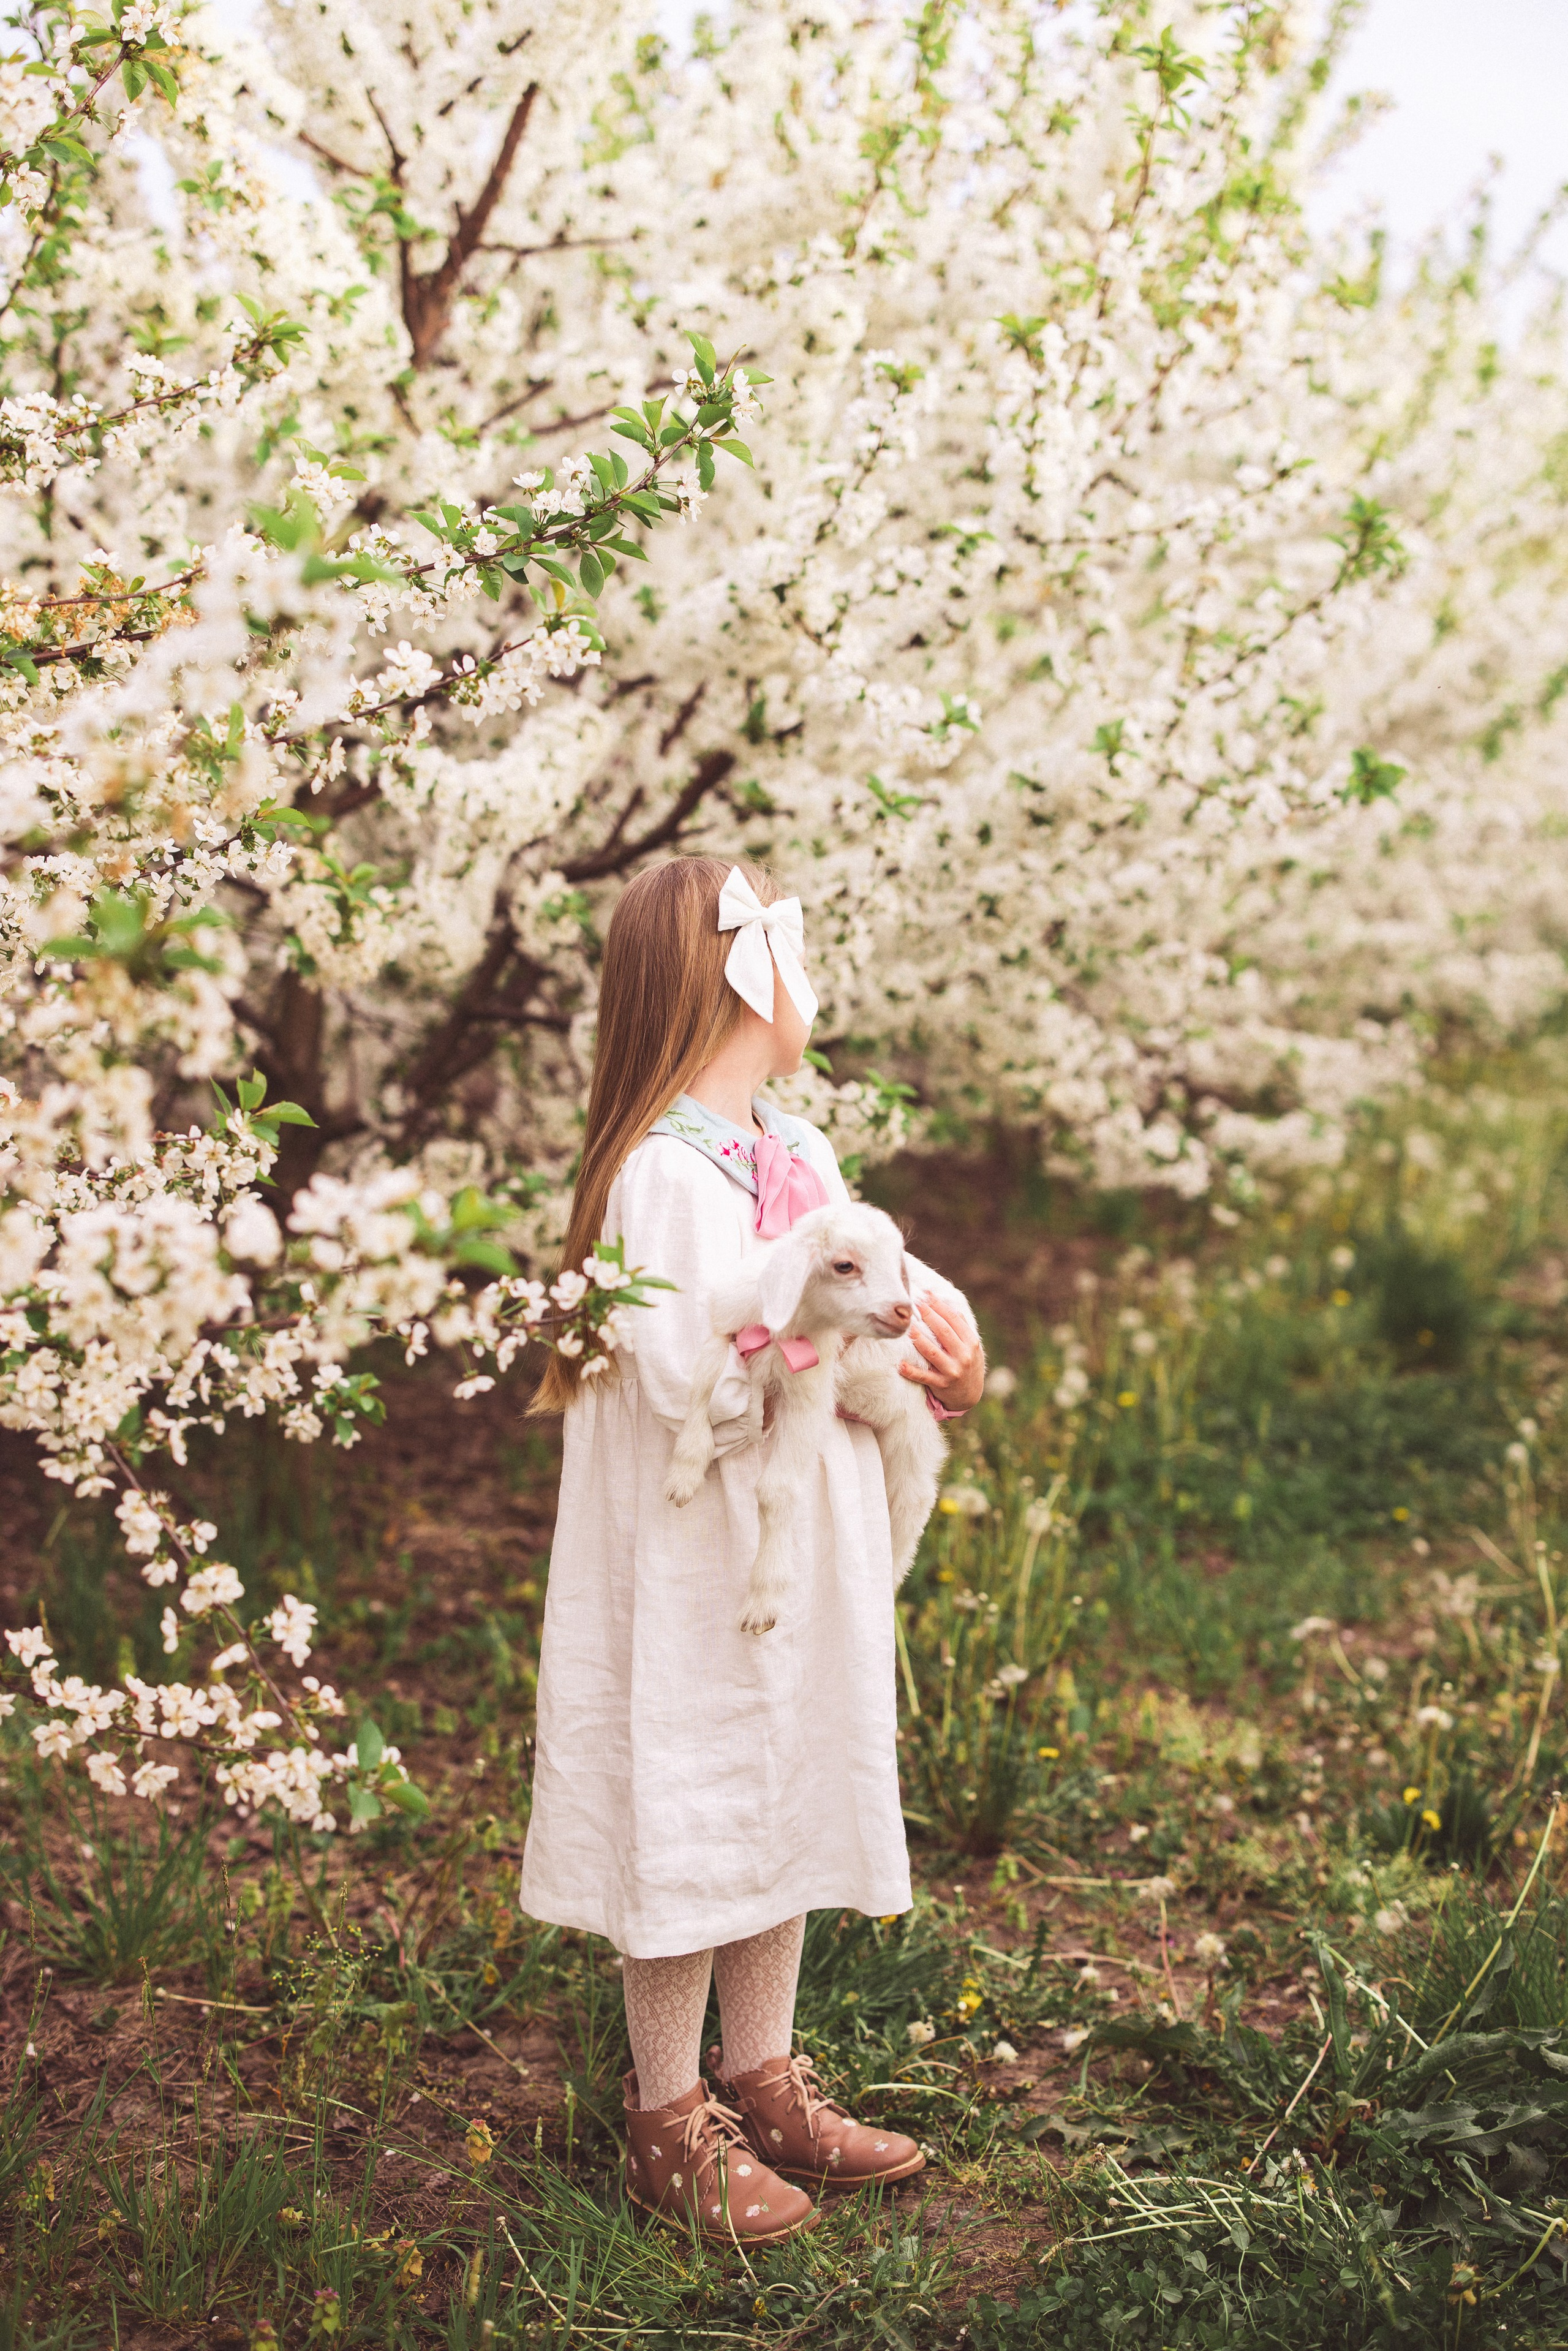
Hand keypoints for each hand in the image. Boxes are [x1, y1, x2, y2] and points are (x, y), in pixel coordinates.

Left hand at [899, 1291, 983, 1413]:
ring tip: (907, 1328)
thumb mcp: (971, 1345)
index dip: (940, 1306)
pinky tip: (901, 1365)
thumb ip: (961, 1326)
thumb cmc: (967, 1363)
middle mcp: (963, 1356)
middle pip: (943, 1332)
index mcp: (971, 1342)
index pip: (954, 1319)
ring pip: (932, 1352)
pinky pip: (924, 1377)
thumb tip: (945, 1303)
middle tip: (914, 1305)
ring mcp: (952, 1371)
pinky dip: (912, 1371)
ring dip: (918, 1340)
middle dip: (928, 1316)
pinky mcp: (941, 1385)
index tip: (926, 1295)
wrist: (970, 1394)